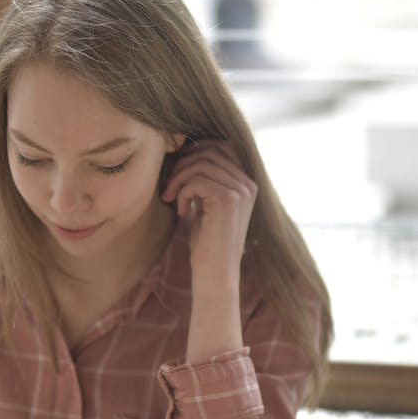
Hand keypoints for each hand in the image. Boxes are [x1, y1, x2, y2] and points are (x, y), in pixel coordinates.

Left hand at [160, 140, 257, 280]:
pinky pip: (197, 180)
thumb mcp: (207, 203)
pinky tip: (181, 212)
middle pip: (209, 151)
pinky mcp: (229, 200)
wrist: (215, 272)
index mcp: (245, 182)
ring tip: (171, 197)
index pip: (221, 146)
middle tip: (169, 186)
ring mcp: (241, 191)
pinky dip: (183, 192)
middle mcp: (248, 183)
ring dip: (178, 178)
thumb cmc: (207, 241)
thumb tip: (187, 151)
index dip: (195, 151)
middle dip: (183, 164)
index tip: (177, 170)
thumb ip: (205, 180)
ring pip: (201, 164)